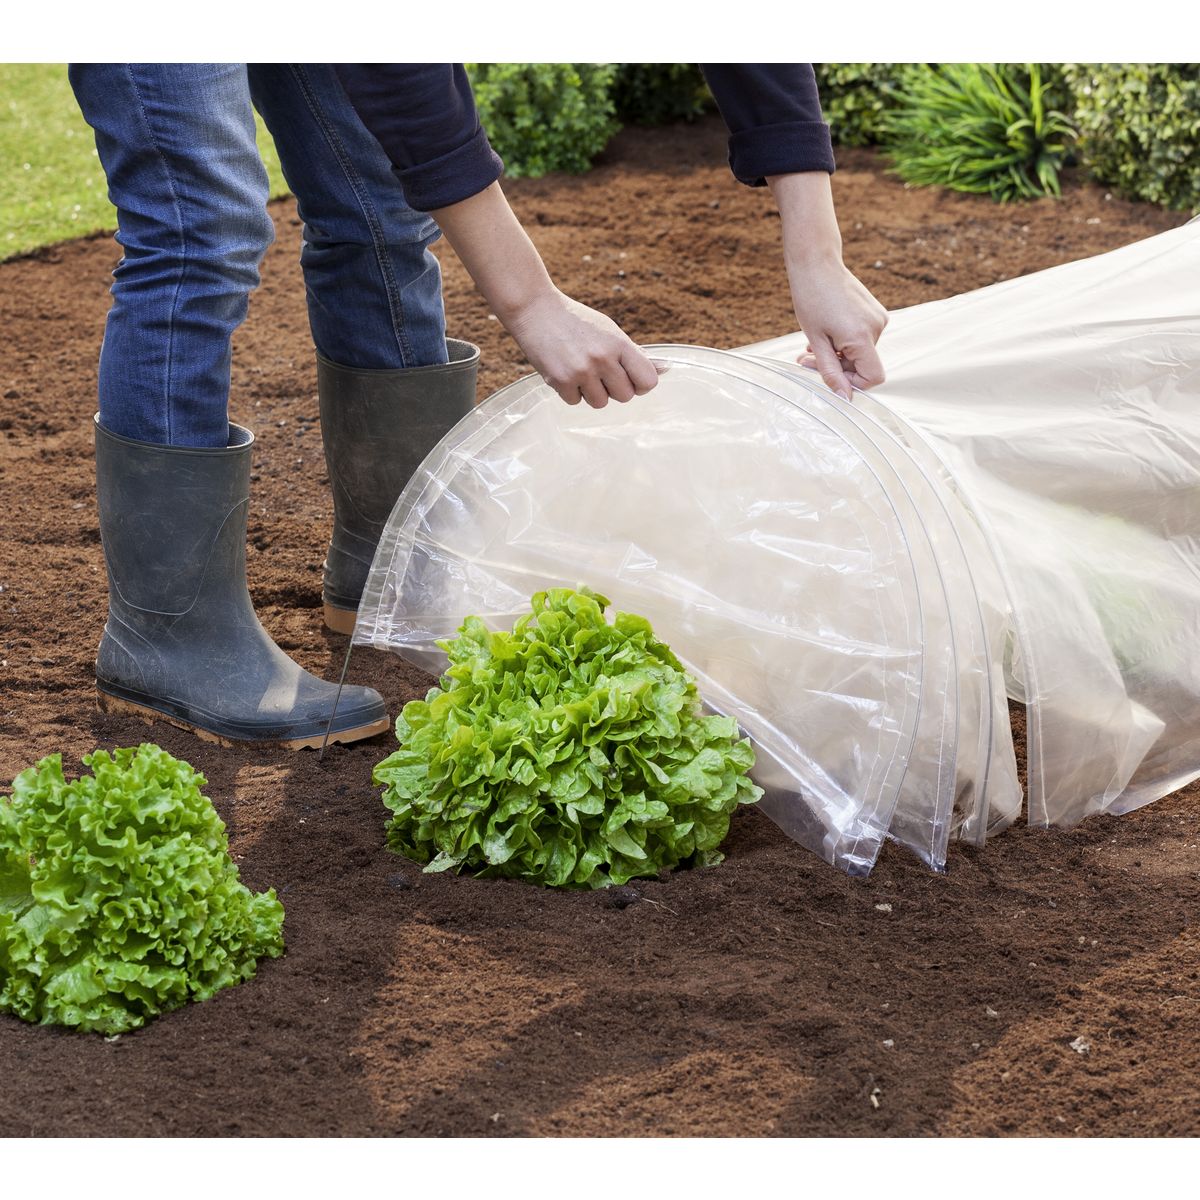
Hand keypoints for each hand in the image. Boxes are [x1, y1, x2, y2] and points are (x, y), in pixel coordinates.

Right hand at [505, 288, 660, 407]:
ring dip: (592, 392)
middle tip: (600, 372)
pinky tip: (564, 370)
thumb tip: (666, 369)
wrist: (535, 309)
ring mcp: (581, 371)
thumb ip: (634, 354)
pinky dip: (571, 392)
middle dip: (615, 388)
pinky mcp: (560, 381)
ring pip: (600, 403)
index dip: (641, 384)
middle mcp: (602, 359)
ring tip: (580, 370)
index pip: (648, 381)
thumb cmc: (577, 322)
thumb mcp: (610, 331)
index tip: (631, 378)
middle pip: (625, 396)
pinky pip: (576, 402)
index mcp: (619, 344)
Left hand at [767, 171, 887, 401]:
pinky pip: (862, 337)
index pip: (873, 377)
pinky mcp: (876, 311)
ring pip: (861, 352)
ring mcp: (879, 318)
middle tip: (806, 360)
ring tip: (813, 344)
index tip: (830, 376)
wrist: (816, 263)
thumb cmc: (811, 299)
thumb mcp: (816, 341)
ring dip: (837, 354)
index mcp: (862, 337)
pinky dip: (844, 341)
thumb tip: (845, 398)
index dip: (853, 384)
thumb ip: (830, 371)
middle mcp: (877, 327)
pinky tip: (826, 332)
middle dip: (836, 367)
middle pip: (863, 365)